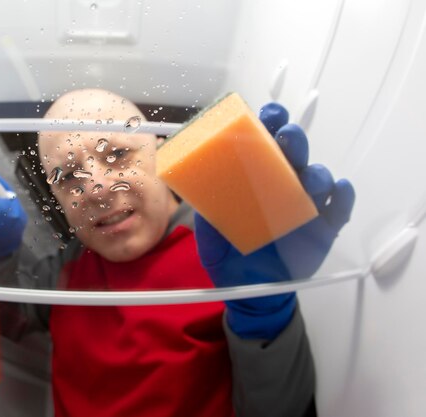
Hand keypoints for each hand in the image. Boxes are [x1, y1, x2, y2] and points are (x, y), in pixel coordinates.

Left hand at [195, 102, 355, 338]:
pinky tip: (339, 191)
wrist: (250, 292)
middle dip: (292, 138)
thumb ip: (207, 212)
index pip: (262, 145)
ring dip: (315, 170)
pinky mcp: (325, 227)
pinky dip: (344, 196)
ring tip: (307, 177)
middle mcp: (282, 185)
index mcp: (254, 180)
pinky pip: (341, 206)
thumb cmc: (230, 255)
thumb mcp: (210, 235)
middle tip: (286, 134)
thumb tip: (198, 187)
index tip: (265, 114)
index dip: (266, 124)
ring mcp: (306, 205)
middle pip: (293, 153)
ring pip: (318, 176)